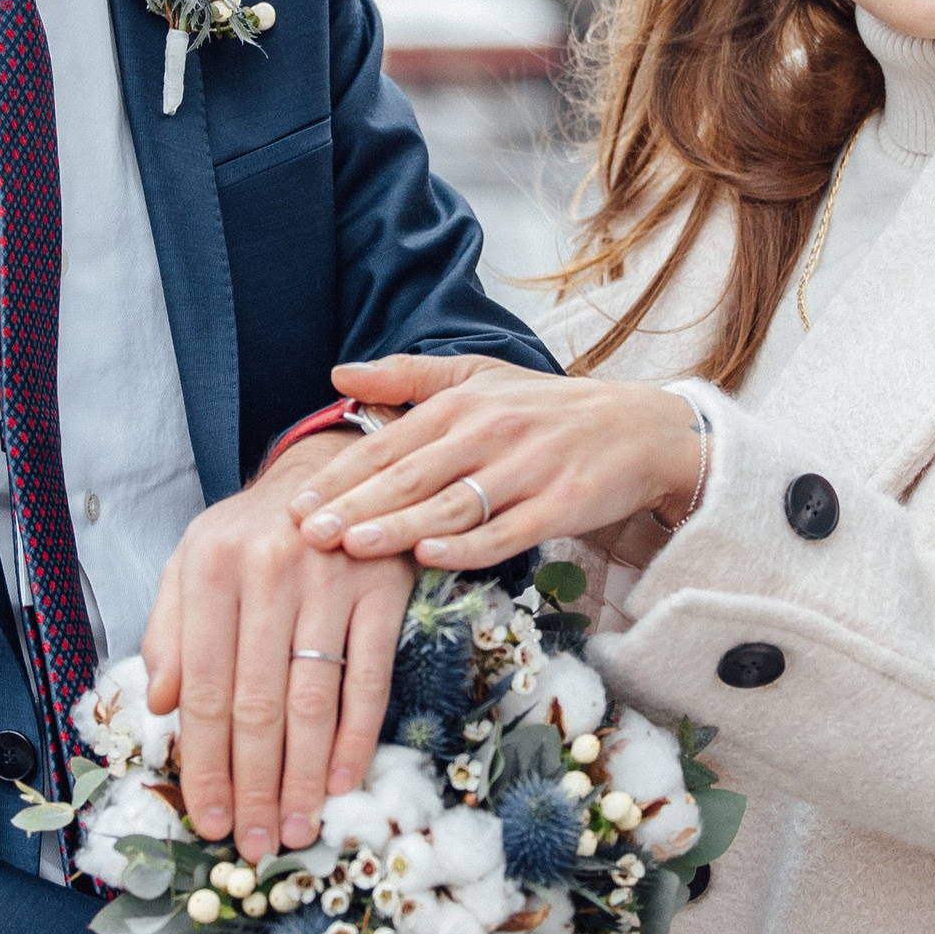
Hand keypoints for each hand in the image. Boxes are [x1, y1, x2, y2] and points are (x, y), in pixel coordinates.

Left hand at [141, 438, 410, 862]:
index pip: (205, 687)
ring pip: (312, 700)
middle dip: (253, 785)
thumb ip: (169, 631)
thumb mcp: (193, 563)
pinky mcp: (384, 586)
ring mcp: (331, 578)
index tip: (206, 818)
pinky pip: (369, 678)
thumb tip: (159, 705)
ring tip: (296, 828)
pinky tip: (342, 780)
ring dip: (303, 776)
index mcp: (211, 568)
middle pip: (257, 704)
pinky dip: (356, 736)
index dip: (205, 762)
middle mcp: (268, 570)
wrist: (331, 469)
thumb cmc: (253, 531)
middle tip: (254, 843)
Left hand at [290, 354, 704, 572]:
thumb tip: (337, 375)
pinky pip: (509, 530)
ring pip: (453, 504)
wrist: (638, 428)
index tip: (296, 503)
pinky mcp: (562, 504)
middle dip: (356, 506)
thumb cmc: (546, 408)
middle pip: (412, 476)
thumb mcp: (478, 377)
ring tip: (354, 547)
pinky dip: (470, 546)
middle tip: (307, 534)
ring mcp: (528, 469)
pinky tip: (434, 558)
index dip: (340, 475)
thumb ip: (407, 377)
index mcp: (462, 403)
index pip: (388, 444)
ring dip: (401, 526)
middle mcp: (491, 431)